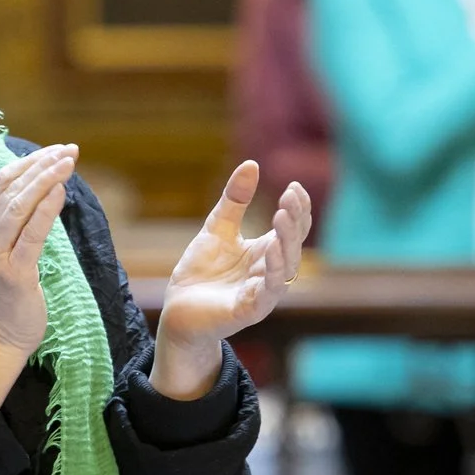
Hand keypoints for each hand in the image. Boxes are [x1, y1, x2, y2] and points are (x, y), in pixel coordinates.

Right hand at [0, 144, 78, 403]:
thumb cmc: (0, 293)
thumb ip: (11, 219)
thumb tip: (41, 187)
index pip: (0, 181)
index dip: (28, 162)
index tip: (55, 151)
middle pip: (10, 187)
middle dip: (42, 164)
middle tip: (69, 150)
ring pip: (20, 205)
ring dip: (46, 179)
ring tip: (69, 162)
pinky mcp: (13, 273)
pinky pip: (32, 234)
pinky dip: (47, 209)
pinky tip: (62, 191)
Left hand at [154, 161, 312, 398]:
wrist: (177, 310)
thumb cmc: (201, 273)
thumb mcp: (217, 228)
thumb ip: (234, 201)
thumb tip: (251, 164)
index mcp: (267, 252)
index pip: (293, 229)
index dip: (297, 209)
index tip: (293, 186)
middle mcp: (271, 272)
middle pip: (293, 245)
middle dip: (294, 221)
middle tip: (289, 198)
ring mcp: (263, 293)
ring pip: (286, 269)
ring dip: (286, 243)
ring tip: (282, 217)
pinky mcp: (249, 310)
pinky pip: (267, 292)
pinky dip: (273, 273)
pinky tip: (271, 252)